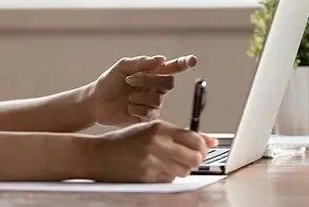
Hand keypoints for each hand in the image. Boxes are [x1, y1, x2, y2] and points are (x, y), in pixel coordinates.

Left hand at [88, 54, 197, 125]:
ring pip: (158, 98)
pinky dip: (138, 108)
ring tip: (127, 96)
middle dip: (150, 80)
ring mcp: (152, 102)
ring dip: (140, 95)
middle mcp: (155, 87)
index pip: (172, 68)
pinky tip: (128, 108)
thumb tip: (161, 59)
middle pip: (168, 83)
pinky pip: (151, 112)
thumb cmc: (109, 82)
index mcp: (151, 73)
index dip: (183, 63)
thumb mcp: (121, 67)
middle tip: (131, 80)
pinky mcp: (147, 117)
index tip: (193, 60)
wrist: (96, 102)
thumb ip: (141, 63)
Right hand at [89, 119, 217, 182]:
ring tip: (164, 164)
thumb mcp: (149, 130)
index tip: (200, 149)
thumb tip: (209, 140)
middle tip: (184, 159)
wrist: (100, 155)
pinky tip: (153, 170)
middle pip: (194, 157)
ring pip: (184, 171)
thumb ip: (178, 134)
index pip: (195, 138)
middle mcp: (158, 142)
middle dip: (193, 160)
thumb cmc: (123, 142)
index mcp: (159, 127)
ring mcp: (154, 160)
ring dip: (179, 170)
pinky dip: (166, 178)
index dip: (201, 146)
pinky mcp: (149, 175)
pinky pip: (169, 180)